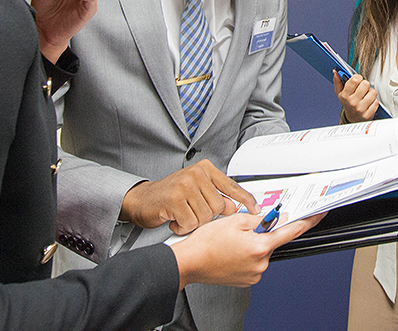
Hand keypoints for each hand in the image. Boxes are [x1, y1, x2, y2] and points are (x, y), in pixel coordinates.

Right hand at [120, 159, 258, 233]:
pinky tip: (175, 220)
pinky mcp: (174, 200)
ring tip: (182, 215)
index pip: (231, 186)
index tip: (256, 210)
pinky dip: (183, 227)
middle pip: (219, 206)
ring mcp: (185, 185)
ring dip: (194, 223)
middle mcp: (196, 174)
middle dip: (207, 217)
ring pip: (206, 216)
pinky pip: (191, 223)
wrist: (141, 200)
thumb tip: (234, 207)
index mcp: (205, 169)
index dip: (245, 199)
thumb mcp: (196, 191)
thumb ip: (215, 196)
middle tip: (192, 213)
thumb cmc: (170, 197)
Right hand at [171, 211, 324, 287]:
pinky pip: (254, 262)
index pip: (291, 231)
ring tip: (232, 241)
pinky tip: (232, 251)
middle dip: (264, 233)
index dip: (308, 221)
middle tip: (244, 229)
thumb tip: (274, 218)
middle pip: (273, 242)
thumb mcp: (235, 220)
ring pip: (262, 252)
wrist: (189, 262)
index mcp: (260, 246)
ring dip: (254, 244)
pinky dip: (248, 254)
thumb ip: (260, 218)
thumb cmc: (207, 243)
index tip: (318, 215)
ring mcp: (254, 274)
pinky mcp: (247, 280)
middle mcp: (260, 263)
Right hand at [333, 71, 378, 121]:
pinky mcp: (368, 114)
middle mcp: (352, 102)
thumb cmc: (348, 103)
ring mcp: (360, 109)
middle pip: (365, 84)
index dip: (358, 77)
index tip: (358, 80)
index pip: (355, 80)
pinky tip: (369, 103)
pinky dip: (374, 102)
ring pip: (373, 92)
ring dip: (371, 93)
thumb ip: (337, 81)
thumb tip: (335, 71)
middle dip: (365, 85)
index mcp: (345, 95)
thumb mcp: (340, 93)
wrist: (353, 119)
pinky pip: (376, 102)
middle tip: (363, 89)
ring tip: (366, 96)